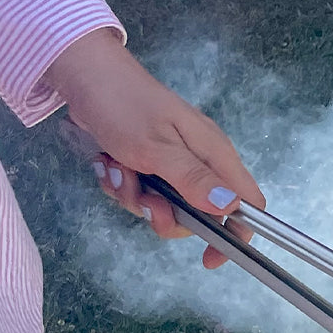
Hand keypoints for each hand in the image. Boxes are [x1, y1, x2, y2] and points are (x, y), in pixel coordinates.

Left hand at [46, 29, 264, 268]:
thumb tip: (230, 207)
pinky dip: (123, 185)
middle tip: (141, 199)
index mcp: (214, 155)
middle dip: (164, 214)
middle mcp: (200, 162)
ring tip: (115, 169)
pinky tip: (108, 164)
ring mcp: (174, 163)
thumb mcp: (155, 147)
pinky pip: (142, 192)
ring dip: (134, 196)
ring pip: (165, 205)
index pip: (247, 204)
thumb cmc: (123, 105)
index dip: (237, 234)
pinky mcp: (150, 162)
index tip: (209, 257)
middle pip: (199, 214)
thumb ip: (192, 178)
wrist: (85, 75)